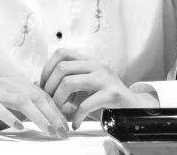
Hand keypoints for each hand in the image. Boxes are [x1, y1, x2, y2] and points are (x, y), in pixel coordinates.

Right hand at [0, 76, 69, 137]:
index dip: (56, 111)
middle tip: (61, 131)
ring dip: (37, 116)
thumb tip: (60, 118)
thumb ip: (34, 111)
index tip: (66, 127)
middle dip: (51, 115)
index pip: (43, 96)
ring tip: (48, 130)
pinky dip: (10, 117)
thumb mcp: (16, 112)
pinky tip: (19, 127)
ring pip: (21, 101)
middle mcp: (8, 84)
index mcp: (18, 84)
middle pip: (35, 97)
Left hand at [40, 48, 158, 129]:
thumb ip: (69, 84)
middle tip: (48, 102)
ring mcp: (105, 78)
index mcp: (89, 60)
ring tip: (59, 112)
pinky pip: (85, 104)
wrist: (134, 108)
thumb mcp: (86, 87)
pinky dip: (76, 116)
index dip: (47, 68)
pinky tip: (75, 124)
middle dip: (49, 87)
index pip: (61, 53)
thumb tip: (42, 89)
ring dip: (58, 100)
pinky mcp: (112, 93)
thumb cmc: (105, 99)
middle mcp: (97, 65)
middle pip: (62, 67)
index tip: (43, 86)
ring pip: (69, 82)